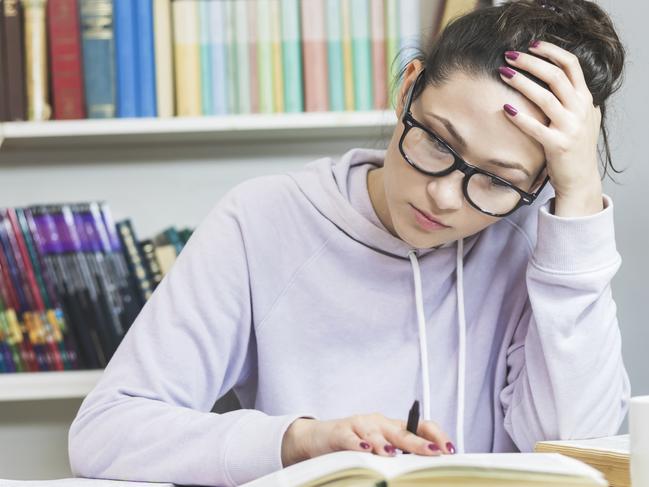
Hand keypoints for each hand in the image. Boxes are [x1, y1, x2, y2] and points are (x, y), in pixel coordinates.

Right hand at [281, 413, 454, 466]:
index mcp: (393, 427)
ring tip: (394, 454)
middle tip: (434, 452)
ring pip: (376, 433)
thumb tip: (426, 472)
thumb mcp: (380, 449)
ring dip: (386, 444)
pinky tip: (364, 448)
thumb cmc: (354, 444)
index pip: (420, 425)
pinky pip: (350, 437)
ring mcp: (360, 425)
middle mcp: (380, 423)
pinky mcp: (340, 431)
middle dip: (419, 443)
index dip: (436, 435)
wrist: (319, 437)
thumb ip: (399, 456)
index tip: (449, 450)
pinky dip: (357, 443)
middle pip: (402, 432)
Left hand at [499, 40, 603, 215]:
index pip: (571, 65)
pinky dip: (520, 117)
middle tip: (509, 55)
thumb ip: (574, 99)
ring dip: (522, 82)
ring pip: (545, 97)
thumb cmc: (575, 148)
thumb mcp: (582, 118)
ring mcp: (571, 127)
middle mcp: (580, 110)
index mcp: (585, 99)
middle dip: (531, 62)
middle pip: (556, 75)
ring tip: (503, 73)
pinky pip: (536, 128)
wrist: (580, 180)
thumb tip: (558, 79)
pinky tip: (505, 108)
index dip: (551, 51)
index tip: (532, 45)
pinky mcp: (558, 145)